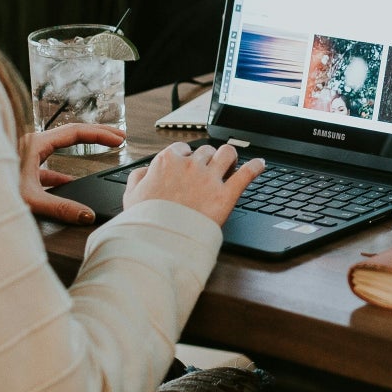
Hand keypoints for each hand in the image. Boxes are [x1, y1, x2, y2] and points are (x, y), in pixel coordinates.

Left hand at [19, 123, 124, 223]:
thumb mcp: (31, 199)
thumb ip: (61, 208)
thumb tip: (87, 215)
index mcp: (35, 143)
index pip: (75, 132)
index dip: (100, 134)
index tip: (118, 139)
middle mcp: (31, 144)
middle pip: (71, 133)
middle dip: (97, 134)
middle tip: (119, 136)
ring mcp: (26, 155)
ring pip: (60, 146)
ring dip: (82, 148)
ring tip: (101, 150)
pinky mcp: (22, 168)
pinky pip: (49, 163)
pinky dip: (63, 170)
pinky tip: (69, 182)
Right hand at [124, 141, 263, 224]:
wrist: (159, 242)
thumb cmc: (145, 221)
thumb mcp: (131, 196)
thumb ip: (138, 177)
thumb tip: (145, 171)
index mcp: (167, 162)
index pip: (183, 149)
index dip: (187, 157)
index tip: (189, 165)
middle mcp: (190, 165)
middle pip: (206, 151)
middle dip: (208, 159)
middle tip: (210, 170)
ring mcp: (209, 179)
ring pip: (227, 153)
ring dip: (230, 157)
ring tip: (232, 164)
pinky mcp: (226, 195)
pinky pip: (247, 173)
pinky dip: (256, 166)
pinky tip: (260, 164)